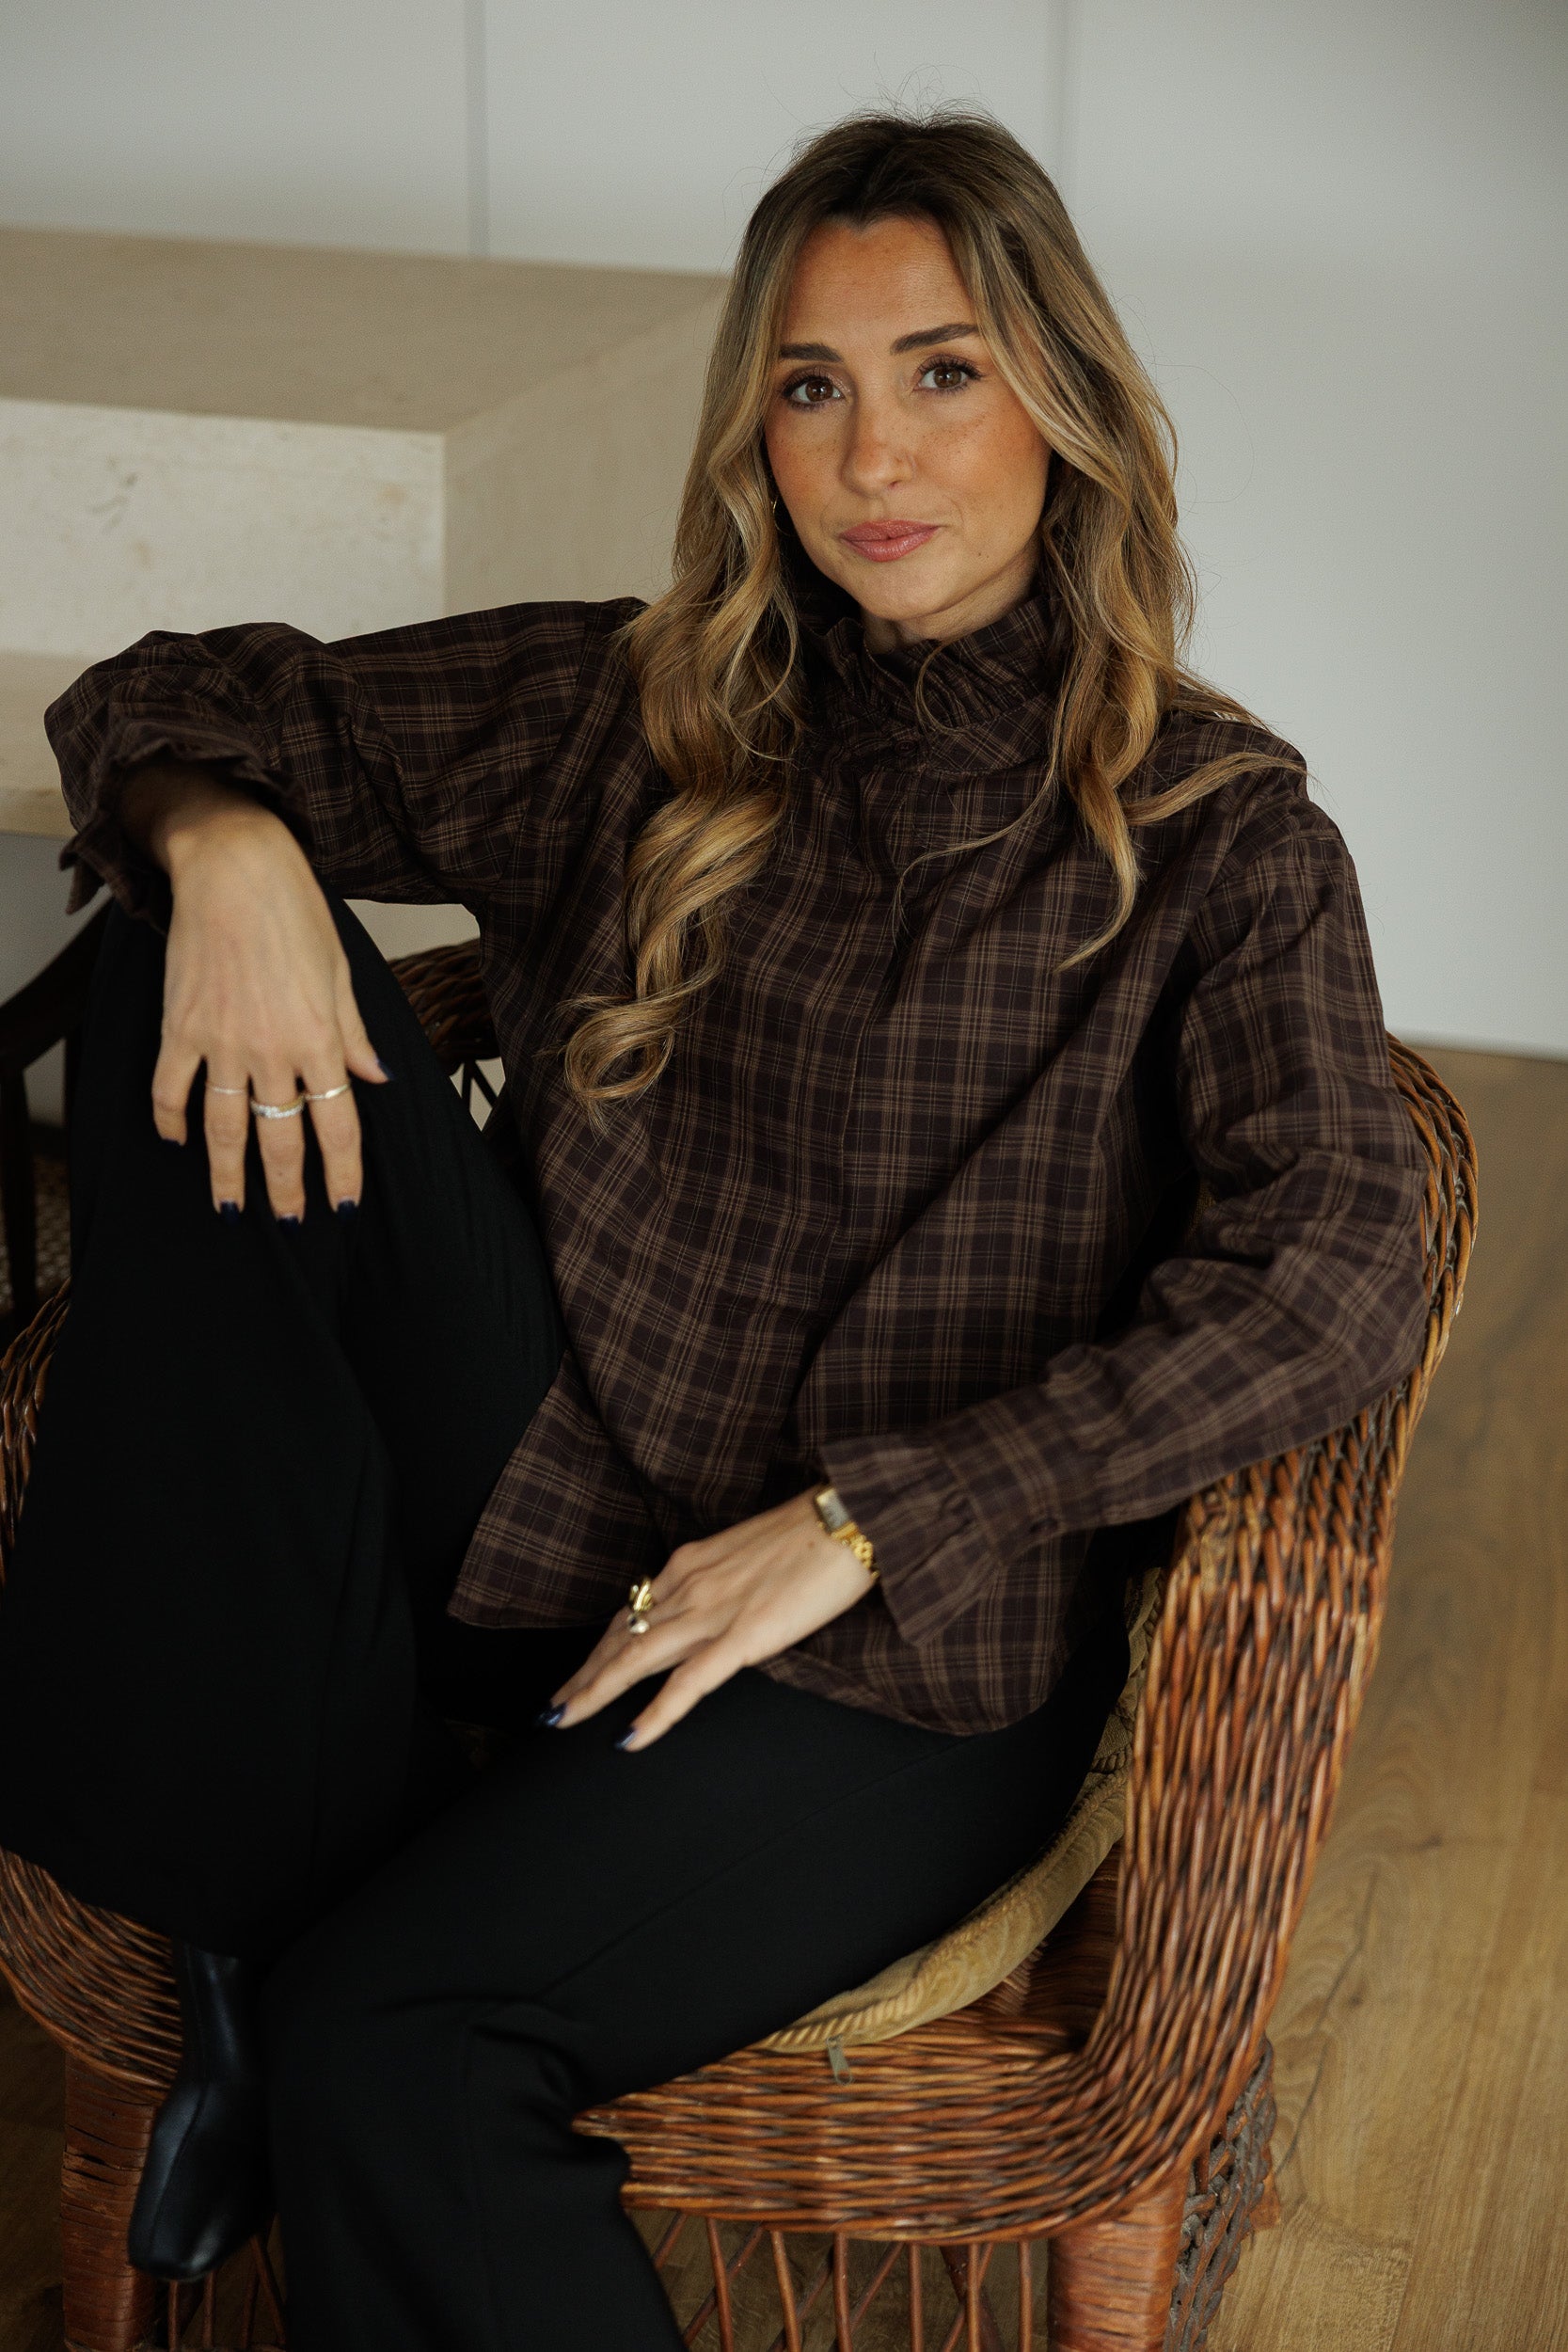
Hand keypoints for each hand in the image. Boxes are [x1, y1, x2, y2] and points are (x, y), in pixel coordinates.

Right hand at [128, 763, 386, 1218]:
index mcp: (321, 1040)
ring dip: (226, 1175)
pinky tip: (177, 1142)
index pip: (339, 1126)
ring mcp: (222, 1042)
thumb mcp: (341, 973)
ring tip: (230, 1208)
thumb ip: (354, 1034)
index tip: (344, 1207)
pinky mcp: (180, 1026)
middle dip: (286, 1190)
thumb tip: (376, 1078)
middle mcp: (273, 1051)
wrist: (235, 868)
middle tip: (287, 1224)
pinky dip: (171, 1120)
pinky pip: (171, 1089)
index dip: (343, 1174)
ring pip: (224, 1129)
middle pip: (281, 1140)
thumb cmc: (295, 912)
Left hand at [548, 1490, 876, 1748]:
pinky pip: (687, 1684)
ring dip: (595, 1693)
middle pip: (620, 1638)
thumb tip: (713, 1612)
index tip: (580, 1671)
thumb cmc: (811, 1534)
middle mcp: (688, 1585)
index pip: (631, 1612)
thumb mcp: (748, 1553)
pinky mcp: (743, 1636)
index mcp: (691, 1564)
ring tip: (564, 1722)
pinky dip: (654, 1714)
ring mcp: (712, 1611)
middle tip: (552, 1711)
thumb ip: (721, 1582)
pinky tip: (630, 1737)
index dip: (600, 1647)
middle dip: (582, 1676)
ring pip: (635, 1659)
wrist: (849, 1518)